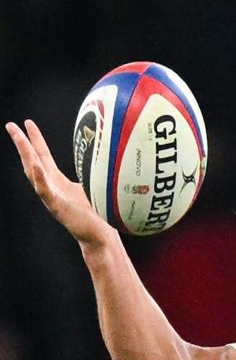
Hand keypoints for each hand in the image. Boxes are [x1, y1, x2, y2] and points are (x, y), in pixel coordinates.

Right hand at [6, 120, 113, 245]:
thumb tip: (101, 157)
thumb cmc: (96, 213)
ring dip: (26, 156)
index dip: (35, 139)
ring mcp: (52, 197)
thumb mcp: (91, 186)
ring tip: (20, 139)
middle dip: (22, 143)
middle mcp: (51, 187)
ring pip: (34, 174)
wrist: (99, 236)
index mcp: (57, 181)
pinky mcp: (58, 208)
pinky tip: (35, 168)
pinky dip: (39, 180)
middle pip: (32, 161)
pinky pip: (46, 192)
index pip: (43, 156)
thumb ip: (88, 173)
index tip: (27, 123)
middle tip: (11, 125)